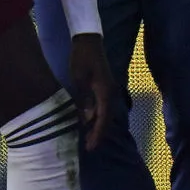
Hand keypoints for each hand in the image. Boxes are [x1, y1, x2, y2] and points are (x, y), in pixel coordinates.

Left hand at [66, 32, 123, 150]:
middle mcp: (110, 93)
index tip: (91, 147)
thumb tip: (86, 119)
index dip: (98, 134)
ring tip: (88, 139)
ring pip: (105, 114)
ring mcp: (108, 91)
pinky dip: (96, 117)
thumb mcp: (79, 79)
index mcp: (105, 92)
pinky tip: (87, 122)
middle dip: (98, 134)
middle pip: (106, 119)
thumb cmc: (81, 58)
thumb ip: (83, 99)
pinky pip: (102, 107)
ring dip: (97, 126)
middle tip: (89, 148)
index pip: (103, 118)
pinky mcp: (104, 88)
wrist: (88, 41)